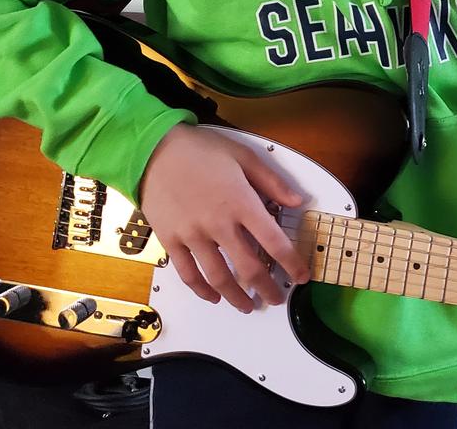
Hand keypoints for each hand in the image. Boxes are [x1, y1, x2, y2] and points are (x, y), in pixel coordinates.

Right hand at [139, 124, 309, 312]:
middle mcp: (219, 224)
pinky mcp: (170, 241)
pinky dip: (202, 290)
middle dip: (267, 289)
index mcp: (242, 203)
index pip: (274, 241)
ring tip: (248, 306)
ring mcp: (193, 236)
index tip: (301, 277)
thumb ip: (273, 182)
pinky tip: (213, 296)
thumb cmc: (202, 150)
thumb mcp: (245, 156)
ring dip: (236, 298)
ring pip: (218, 278)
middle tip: (276, 299)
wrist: (155, 150)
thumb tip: (297, 201)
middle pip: (248, 268)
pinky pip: (188, 274)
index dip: (291, 263)